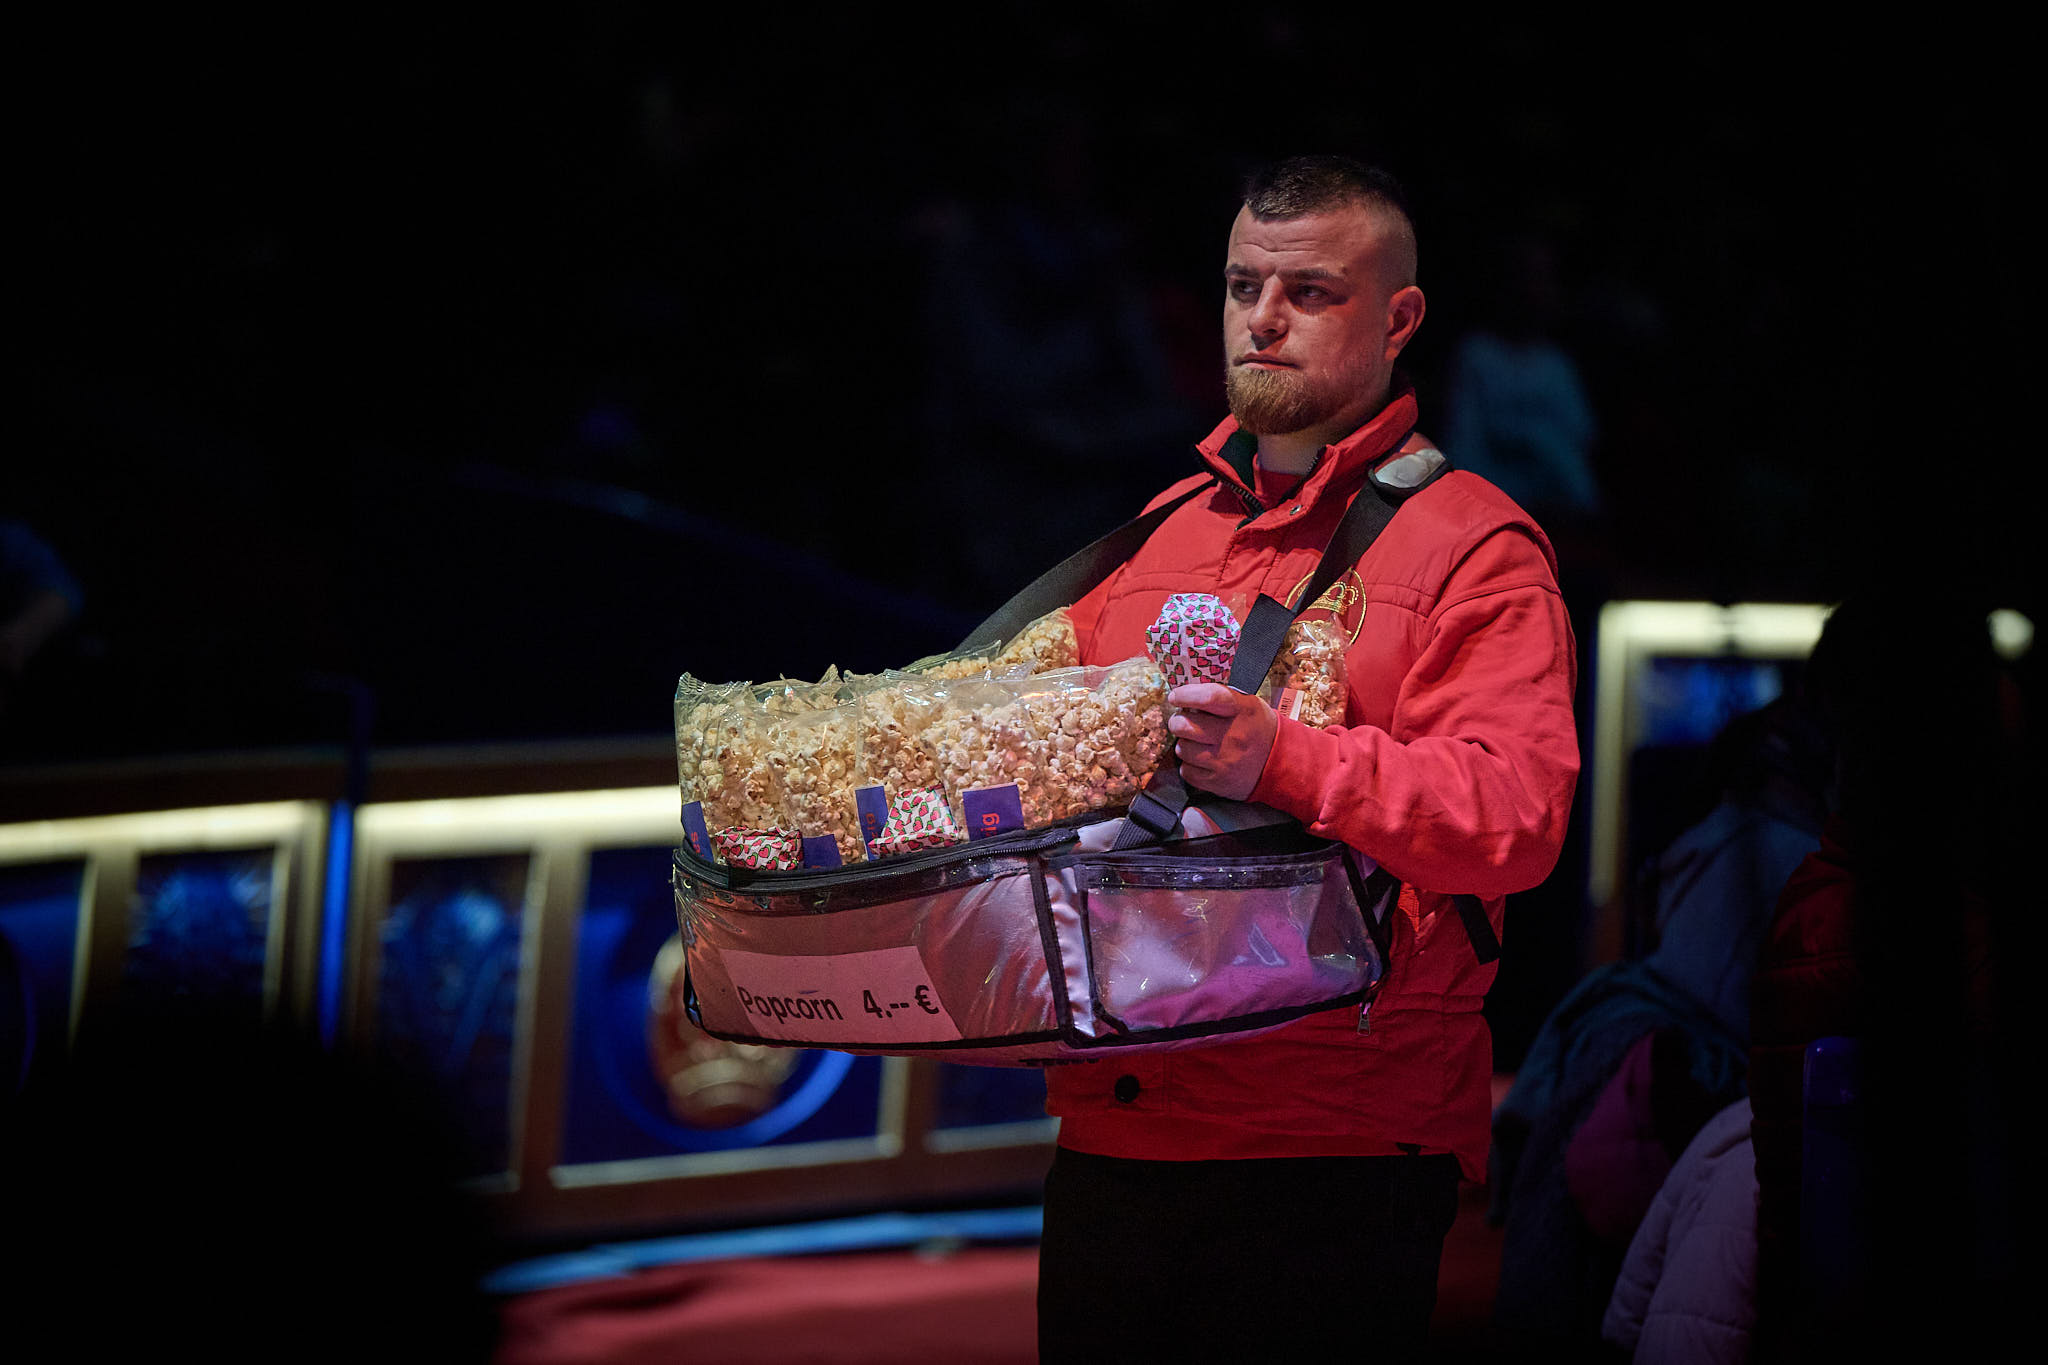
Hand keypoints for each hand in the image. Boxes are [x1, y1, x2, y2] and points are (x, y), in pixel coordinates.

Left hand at [1166, 682, 1277, 800]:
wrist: (1279, 763)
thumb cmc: (1258, 729)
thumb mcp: (1248, 705)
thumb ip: (1220, 697)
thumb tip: (1186, 695)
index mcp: (1242, 711)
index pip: (1208, 697)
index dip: (1185, 695)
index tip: (1175, 696)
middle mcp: (1233, 736)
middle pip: (1185, 725)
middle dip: (1177, 721)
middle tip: (1181, 721)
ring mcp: (1224, 761)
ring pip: (1182, 748)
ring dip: (1185, 744)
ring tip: (1196, 742)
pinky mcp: (1218, 781)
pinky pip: (1186, 770)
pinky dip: (1189, 765)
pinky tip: (1201, 760)